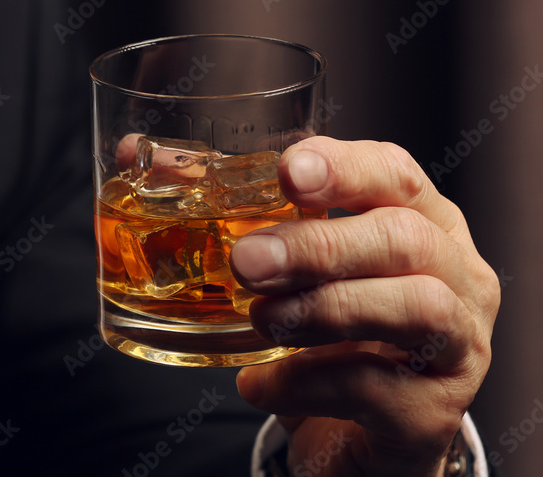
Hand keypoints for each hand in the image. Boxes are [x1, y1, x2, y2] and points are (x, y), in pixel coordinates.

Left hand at [231, 137, 499, 475]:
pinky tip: (259, 384)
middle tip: (248, 260)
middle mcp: (456, 277)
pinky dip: (306, 382)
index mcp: (422, 223)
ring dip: (324, 309)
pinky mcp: (434, 412)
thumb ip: (231, 216)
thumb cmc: (329, 336)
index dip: (344, 167)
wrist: (354, 439)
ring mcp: (457, 347)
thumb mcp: (294, 272)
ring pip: (415, 308)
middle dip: (321, 246)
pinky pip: (376, 388)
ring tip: (260, 320)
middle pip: (406, 240)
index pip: (394, 174)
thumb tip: (136, 155)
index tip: (288, 172)